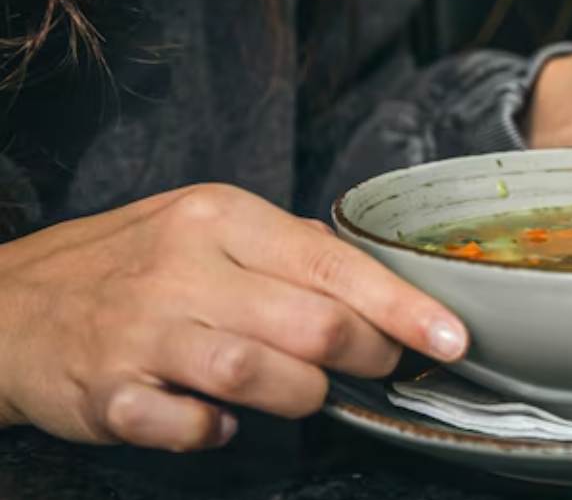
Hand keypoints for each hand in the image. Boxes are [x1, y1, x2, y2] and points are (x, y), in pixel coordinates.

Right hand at [0, 184, 467, 450]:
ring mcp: (142, 331)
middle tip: (378, 365)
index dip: (402, 308)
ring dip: (302, 396)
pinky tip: (221, 420)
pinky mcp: (107, 392)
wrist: (14, 303)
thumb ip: (291, 250)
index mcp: (221, 218)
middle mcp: (184, 268)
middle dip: (365, 356)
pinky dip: (216, 431)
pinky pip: (187, 426)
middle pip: (311, 324)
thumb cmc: (134, 263)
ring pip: (258, 374)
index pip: (334, 264)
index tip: (451, 338)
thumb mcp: (209, 227)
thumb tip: (378, 285)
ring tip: (303, 392)